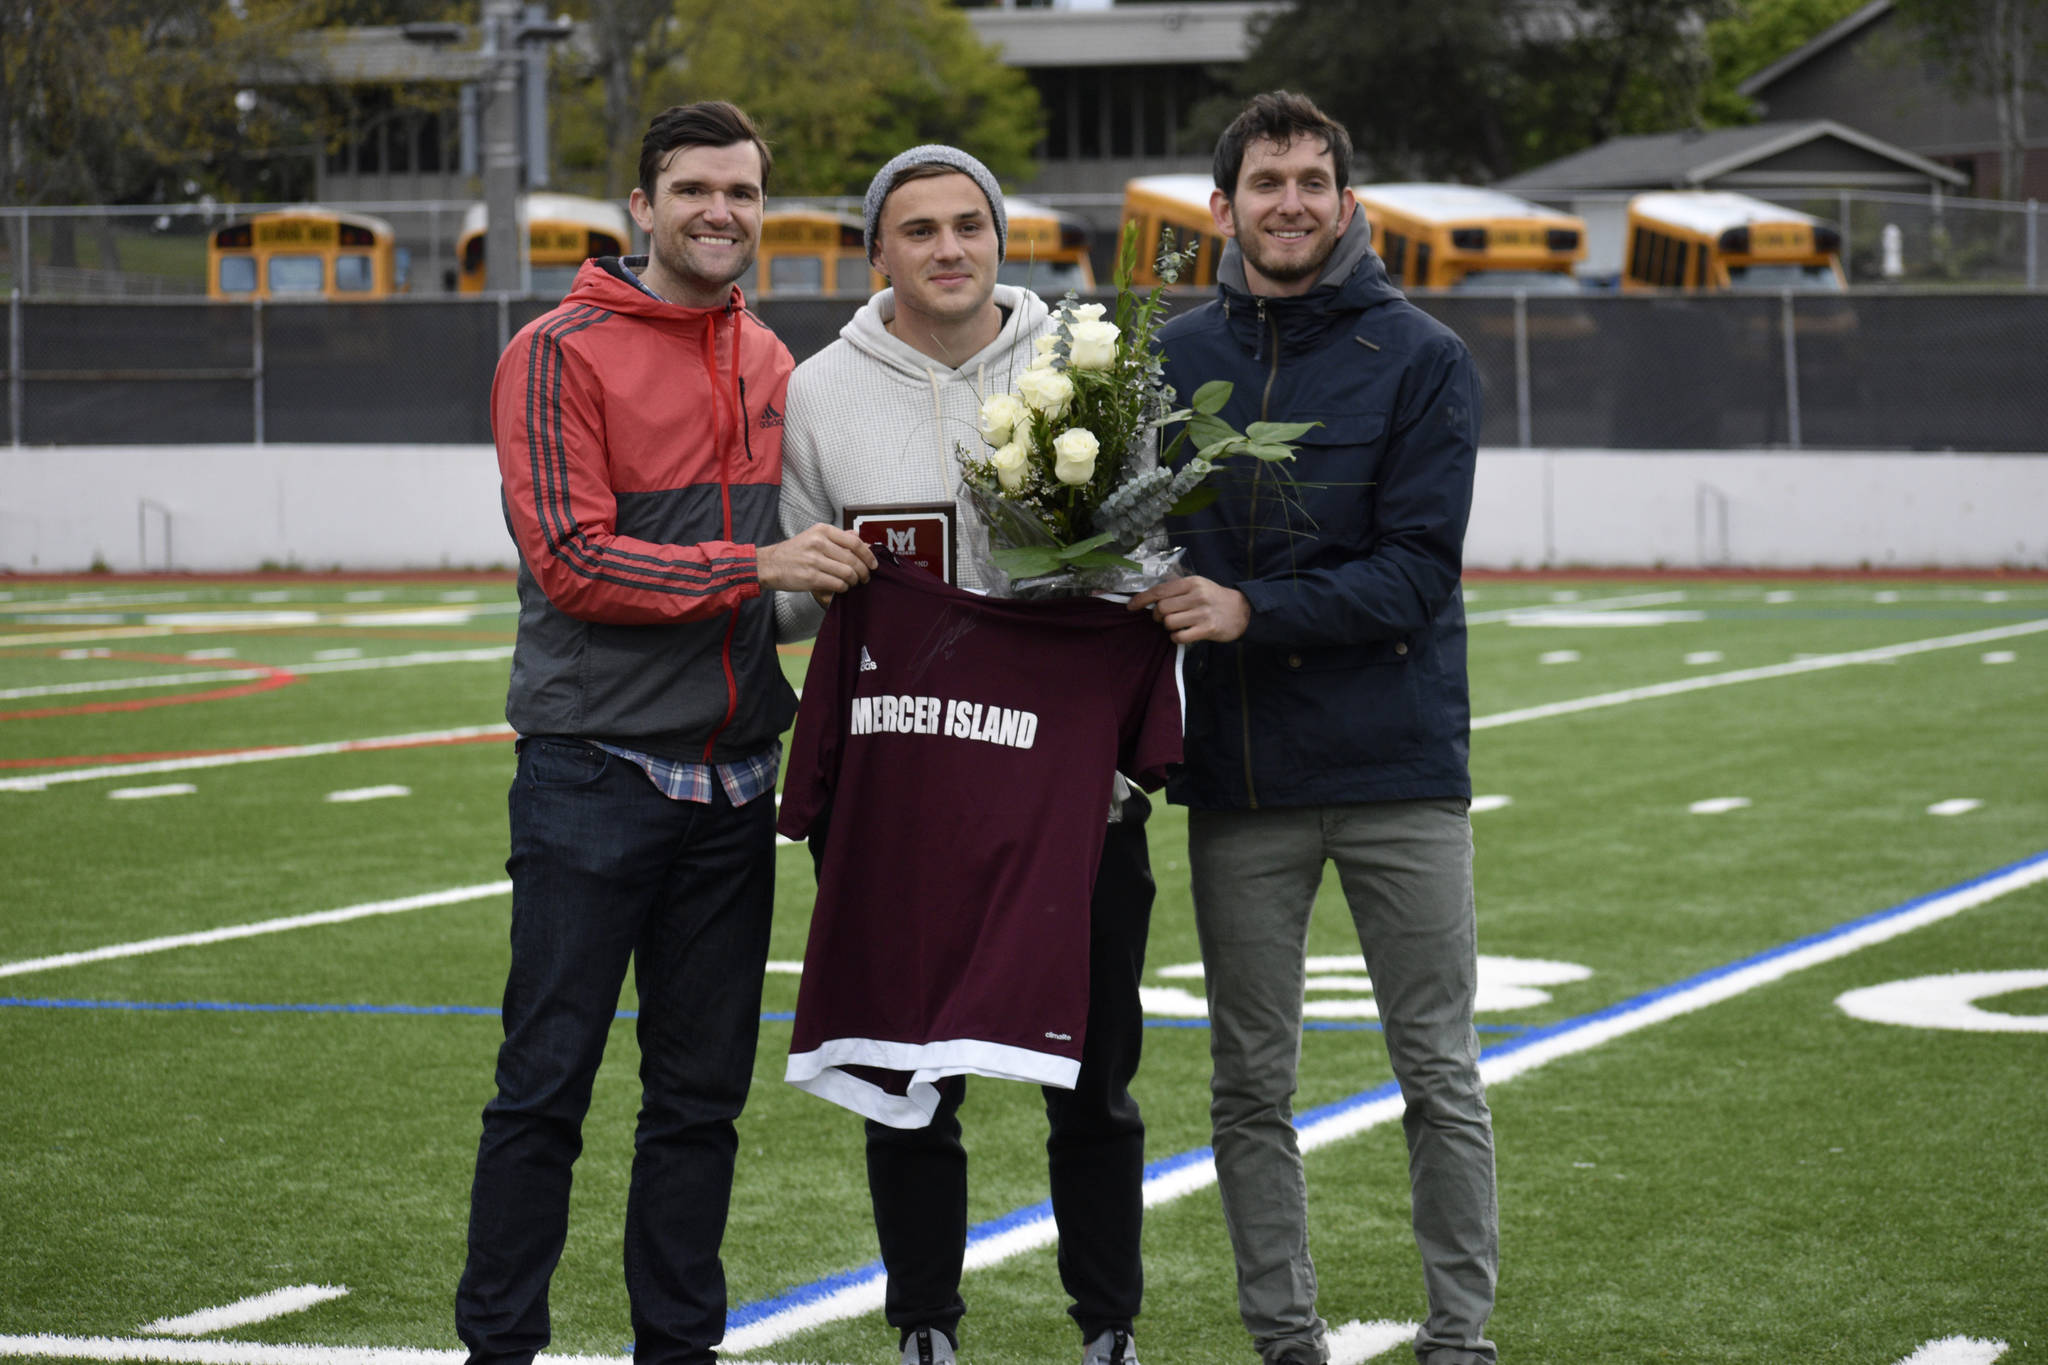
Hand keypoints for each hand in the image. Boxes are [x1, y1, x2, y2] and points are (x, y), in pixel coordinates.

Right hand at [757, 524, 876, 594]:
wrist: (769, 564)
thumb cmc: (794, 552)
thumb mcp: (814, 536)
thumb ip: (837, 537)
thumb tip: (859, 538)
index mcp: (822, 530)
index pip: (854, 542)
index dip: (868, 555)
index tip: (873, 563)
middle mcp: (819, 543)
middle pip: (853, 559)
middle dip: (864, 571)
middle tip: (866, 577)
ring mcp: (814, 560)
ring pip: (847, 573)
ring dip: (854, 581)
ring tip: (853, 583)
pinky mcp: (811, 577)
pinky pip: (837, 584)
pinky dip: (844, 588)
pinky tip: (841, 587)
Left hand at [1128, 575, 1250, 643]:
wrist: (1242, 611)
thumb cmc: (1214, 598)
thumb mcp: (1198, 585)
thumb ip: (1176, 589)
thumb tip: (1149, 598)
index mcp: (1191, 582)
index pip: (1159, 590)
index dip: (1141, 599)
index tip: (1130, 607)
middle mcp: (1197, 595)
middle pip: (1162, 608)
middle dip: (1157, 616)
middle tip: (1163, 618)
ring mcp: (1202, 613)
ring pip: (1169, 622)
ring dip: (1168, 627)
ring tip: (1176, 625)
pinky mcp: (1207, 629)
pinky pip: (1180, 636)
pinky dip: (1176, 637)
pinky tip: (1182, 634)